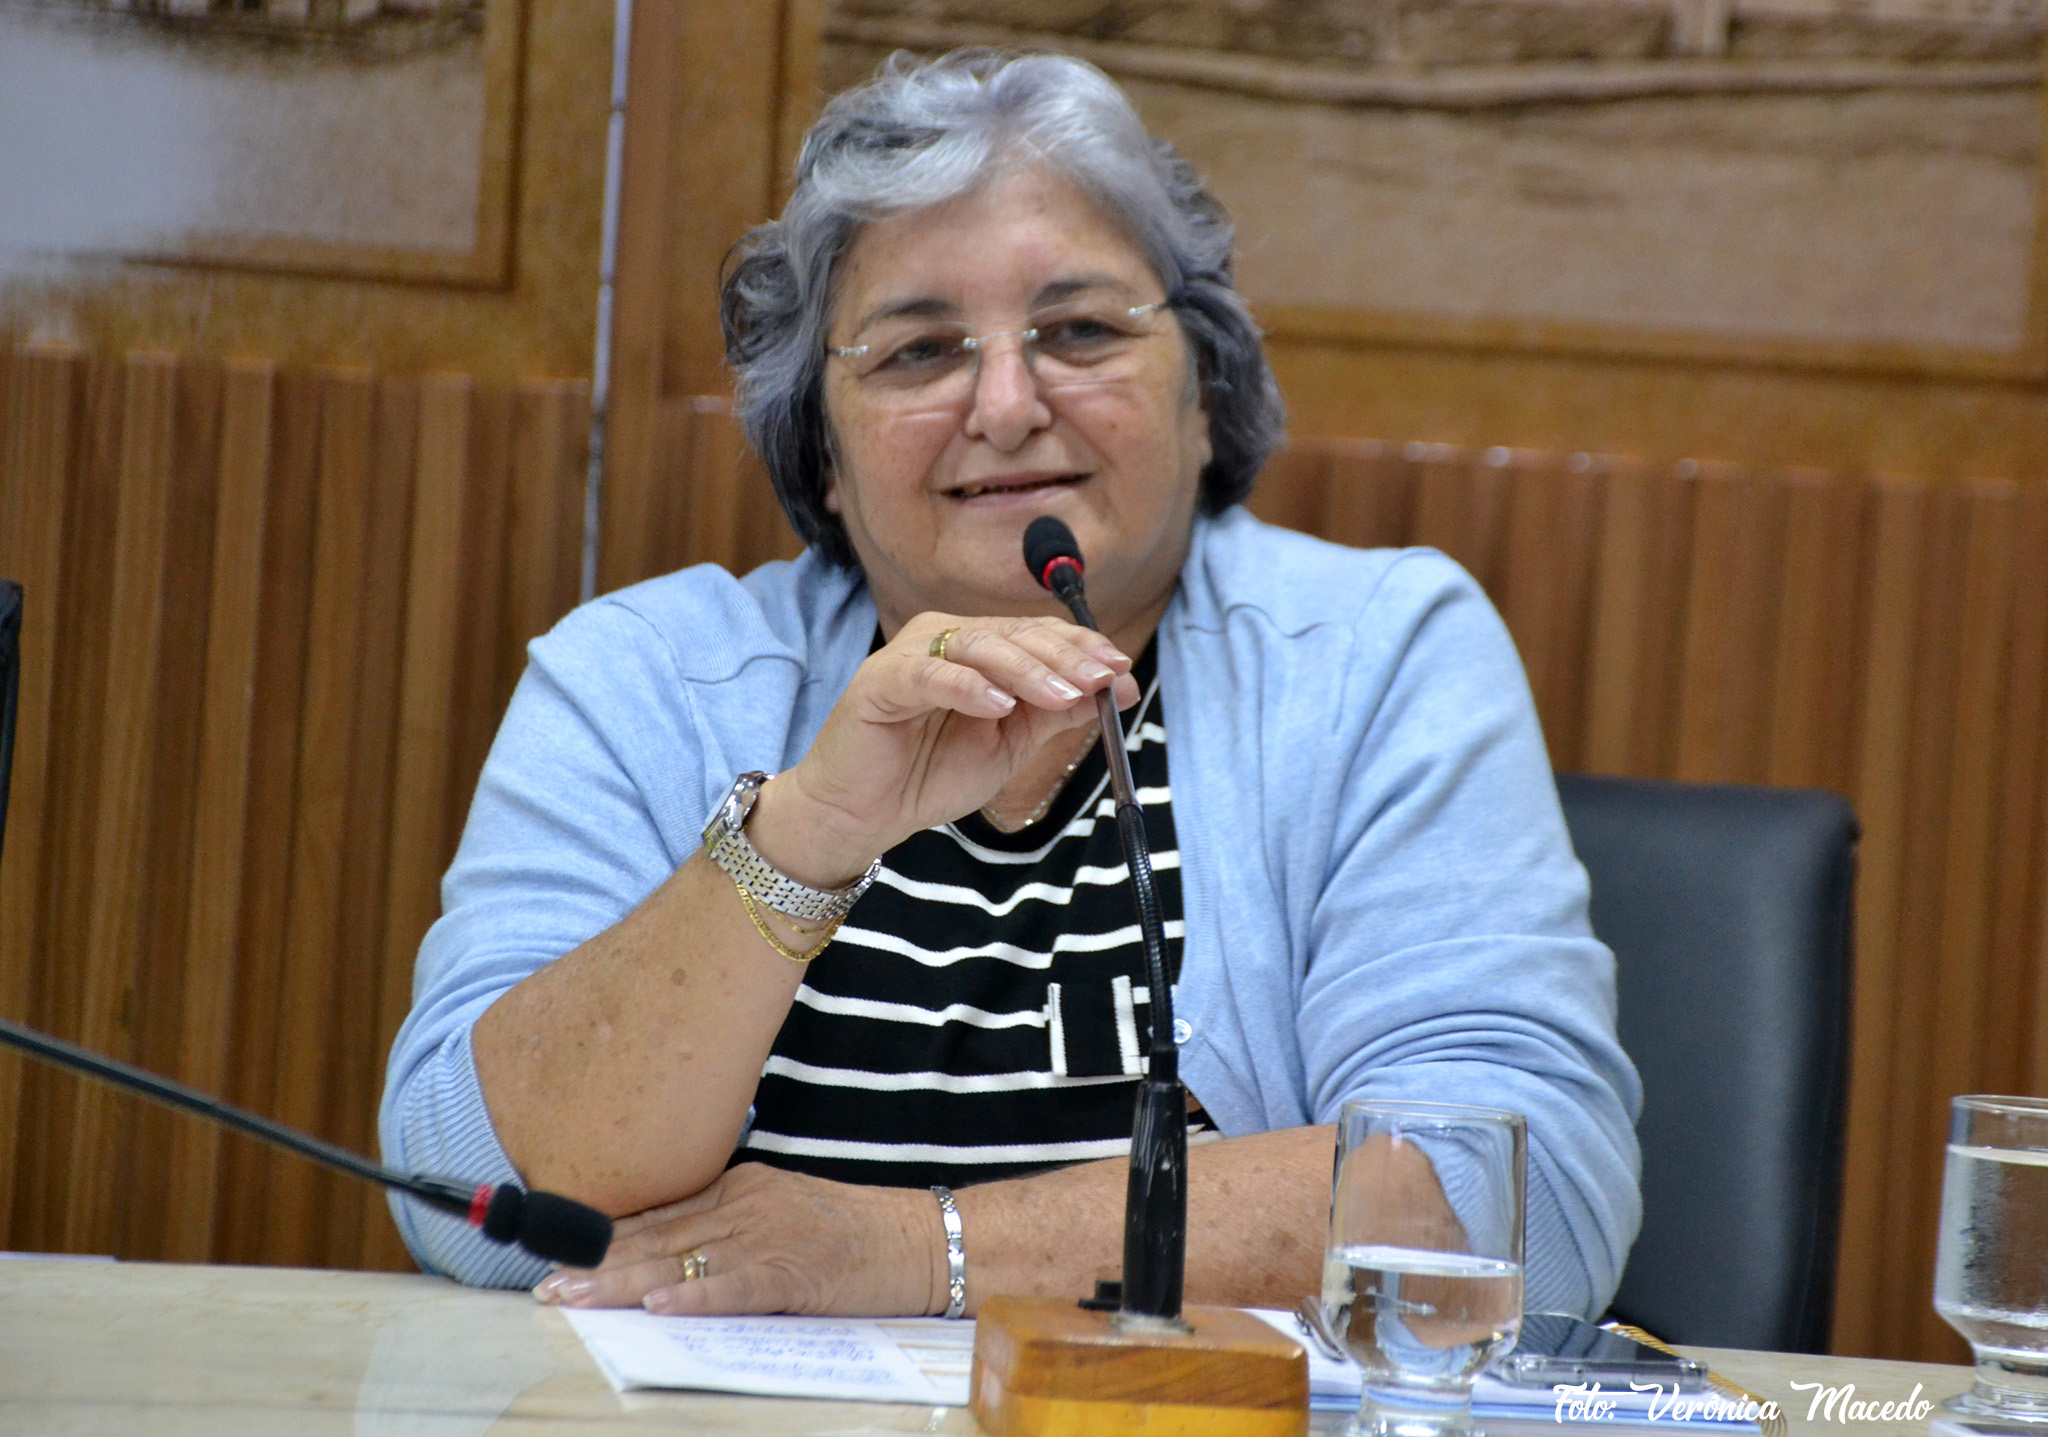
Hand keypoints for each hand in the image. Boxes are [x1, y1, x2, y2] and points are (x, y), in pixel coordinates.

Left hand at [532, 1163, 945, 1315]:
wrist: (922, 1238)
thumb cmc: (853, 1235)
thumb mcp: (782, 1213)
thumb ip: (729, 1226)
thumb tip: (668, 1259)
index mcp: (740, 1186)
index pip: (658, 1214)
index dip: (605, 1237)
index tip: (558, 1256)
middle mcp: (746, 1204)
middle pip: (657, 1237)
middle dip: (596, 1263)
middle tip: (546, 1286)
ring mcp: (769, 1235)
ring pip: (681, 1262)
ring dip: (622, 1284)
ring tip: (575, 1298)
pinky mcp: (795, 1270)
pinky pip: (734, 1286)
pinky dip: (694, 1298)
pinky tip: (658, 1308)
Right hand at [754, 614, 1136, 886]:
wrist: (861, 815)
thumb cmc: (928, 774)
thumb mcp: (1010, 744)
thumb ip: (1056, 712)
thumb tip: (1117, 688)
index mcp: (975, 649)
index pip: (1035, 634)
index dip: (1080, 649)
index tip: (1120, 671)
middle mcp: (943, 640)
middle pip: (1012, 634)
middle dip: (1062, 658)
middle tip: (1100, 680)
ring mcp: (909, 655)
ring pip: (978, 648)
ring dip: (1025, 670)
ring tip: (1062, 694)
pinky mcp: (879, 681)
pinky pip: (928, 675)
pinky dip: (966, 686)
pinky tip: (998, 705)